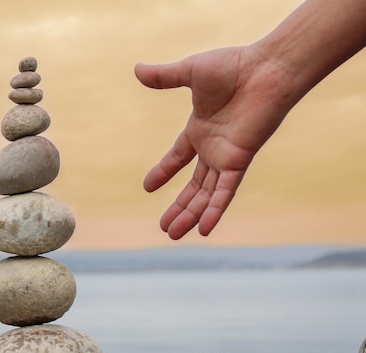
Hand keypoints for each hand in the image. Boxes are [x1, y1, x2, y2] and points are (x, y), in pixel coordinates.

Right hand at [135, 46, 291, 238]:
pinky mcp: (239, 161)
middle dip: (179, 207)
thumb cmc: (234, 66)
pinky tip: (204, 230)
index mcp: (200, 129)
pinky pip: (225, 192)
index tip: (147, 187)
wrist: (267, 69)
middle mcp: (213, 148)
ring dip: (190, 215)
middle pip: (193, 186)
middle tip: (164, 227)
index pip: (178, 157)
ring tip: (173, 234)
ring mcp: (226, 157)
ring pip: (205, 195)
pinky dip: (215, 211)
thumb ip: (163, 76)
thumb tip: (136, 70)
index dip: (163, 172)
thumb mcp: (190, 71)